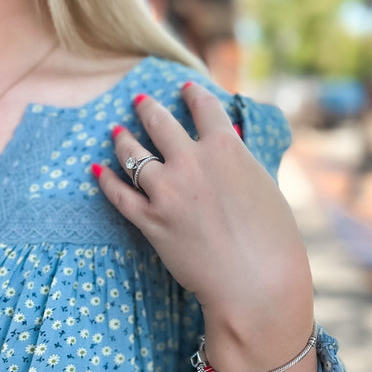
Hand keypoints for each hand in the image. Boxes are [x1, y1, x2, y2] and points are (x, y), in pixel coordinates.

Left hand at [93, 82, 316, 371]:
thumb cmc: (274, 241)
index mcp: (227, 149)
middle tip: (140, 101)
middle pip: (160, 123)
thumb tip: (229, 155)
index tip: (185, 88)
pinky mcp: (151, 221)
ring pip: (133, 154)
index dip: (193, 94)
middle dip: (148, 108)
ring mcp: (167, 191)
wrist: (256, 282)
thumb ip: (239, 166)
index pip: (204, 108)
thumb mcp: (264, 187)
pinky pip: (119, 195)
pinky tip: (97, 170)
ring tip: (116, 131)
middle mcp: (192, 162)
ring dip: (123, 139)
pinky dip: (106, 180)